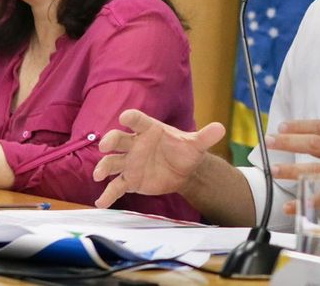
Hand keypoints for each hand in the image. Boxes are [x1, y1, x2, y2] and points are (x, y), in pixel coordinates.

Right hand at [93, 108, 225, 207]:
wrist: (184, 170)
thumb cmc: (185, 151)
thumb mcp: (196, 144)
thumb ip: (205, 136)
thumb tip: (221, 128)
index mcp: (150, 130)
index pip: (138, 121)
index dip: (132, 118)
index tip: (125, 117)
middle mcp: (135, 144)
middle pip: (118, 139)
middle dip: (110, 141)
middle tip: (106, 146)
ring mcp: (130, 162)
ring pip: (112, 162)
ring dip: (103, 167)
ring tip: (98, 175)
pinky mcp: (129, 179)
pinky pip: (116, 186)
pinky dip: (108, 194)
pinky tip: (101, 202)